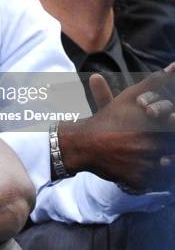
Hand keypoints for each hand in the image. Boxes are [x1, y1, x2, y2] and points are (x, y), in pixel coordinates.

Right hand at [59, 71, 174, 189]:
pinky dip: (157, 176)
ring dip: (166, 160)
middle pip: (173, 146)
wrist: (84, 143)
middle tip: (159, 141)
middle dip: (168, 143)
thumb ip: (153, 84)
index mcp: (152, 124)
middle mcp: (151, 144)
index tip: (168, 124)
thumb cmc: (108, 119)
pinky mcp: (141, 180)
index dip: (173, 124)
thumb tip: (172, 67)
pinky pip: (160, 182)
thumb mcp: (128, 98)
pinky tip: (148, 166)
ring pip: (170, 165)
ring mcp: (146, 164)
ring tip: (155, 153)